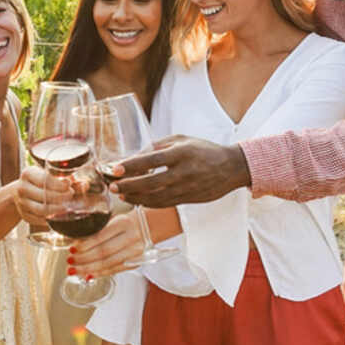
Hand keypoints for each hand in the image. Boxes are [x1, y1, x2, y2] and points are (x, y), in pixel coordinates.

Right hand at [13, 164, 66, 225]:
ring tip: (66, 207)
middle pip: (43, 196)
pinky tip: (57, 215)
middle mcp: (22, 188)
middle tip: (70, 195)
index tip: (69, 186)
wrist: (19, 190)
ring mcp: (21, 203)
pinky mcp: (23, 214)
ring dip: (56, 209)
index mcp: (28, 174)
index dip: (59, 184)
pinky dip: (49, 218)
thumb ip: (64, 178)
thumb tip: (80, 184)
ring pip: (41, 210)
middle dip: (61, 197)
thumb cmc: (37, 180)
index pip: (44, 180)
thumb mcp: (46, 173)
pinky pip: (38, 220)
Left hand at [70, 212, 143, 276]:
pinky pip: (116, 269)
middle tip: (70, 261)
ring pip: (108, 263)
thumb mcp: (115, 219)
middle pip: (103, 252)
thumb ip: (99, 229)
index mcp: (122, 223)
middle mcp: (130, 237)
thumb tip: (78, 241)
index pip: (100, 237)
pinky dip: (101, 273)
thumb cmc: (129, 221)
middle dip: (83, 259)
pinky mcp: (136, 261)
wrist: (151, 226)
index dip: (84, 245)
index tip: (72, 249)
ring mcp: (134, 251)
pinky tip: (89, 275)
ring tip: (75, 270)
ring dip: (89, 268)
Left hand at [110, 136, 249, 208]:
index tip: (116, 168)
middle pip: (151, 182)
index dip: (133, 165)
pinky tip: (136, 200)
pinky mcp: (188, 199)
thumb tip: (135, 156)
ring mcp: (187, 188)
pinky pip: (164, 204)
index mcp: (182, 153)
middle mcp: (184, 172)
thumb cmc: (204, 150)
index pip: (153, 160)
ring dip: (135, 197)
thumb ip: (159, 146)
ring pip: (156, 197)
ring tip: (120, 195)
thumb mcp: (182, 140)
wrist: (231, 167)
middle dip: (129, 186)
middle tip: (113, 186)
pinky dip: (148, 203)